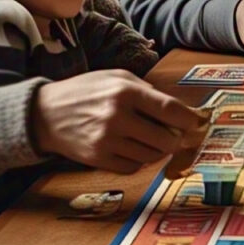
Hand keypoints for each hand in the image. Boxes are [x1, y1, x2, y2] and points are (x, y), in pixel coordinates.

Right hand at [32, 70, 206, 172]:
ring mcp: (107, 141)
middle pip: (166, 139)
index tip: (199, 123)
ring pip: (152, 155)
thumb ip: (147, 90)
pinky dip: (140, 160)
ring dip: (160, 150)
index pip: (169, 109)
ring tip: (155, 140)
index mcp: (125, 92)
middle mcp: (117, 117)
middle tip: (178, 135)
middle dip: (177, 139)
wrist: (44, 114)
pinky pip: (133, 166)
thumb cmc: (85, 91)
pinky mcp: (98, 159)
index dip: (190, 119)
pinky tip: (135, 148)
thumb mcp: (115, 77)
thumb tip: (177, 109)